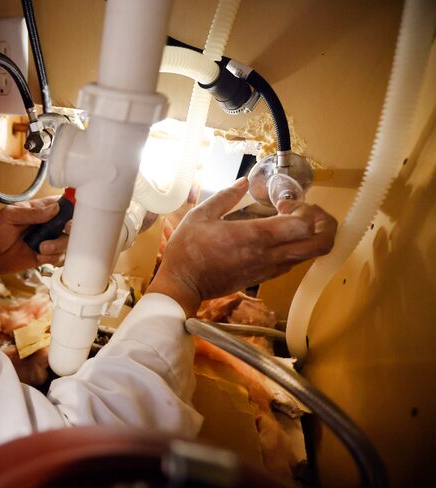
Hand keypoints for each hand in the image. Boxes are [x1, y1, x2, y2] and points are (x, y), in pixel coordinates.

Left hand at [0, 196, 69, 275]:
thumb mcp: (10, 216)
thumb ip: (33, 213)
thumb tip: (55, 208)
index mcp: (40, 209)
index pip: (62, 204)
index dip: (72, 207)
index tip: (72, 212)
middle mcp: (47, 224)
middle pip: (70, 224)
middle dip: (70, 229)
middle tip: (63, 230)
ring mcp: (47, 240)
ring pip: (66, 242)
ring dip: (58, 245)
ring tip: (41, 247)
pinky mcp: (45, 256)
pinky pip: (59, 257)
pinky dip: (53, 257)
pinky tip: (39, 256)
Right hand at [147, 177, 336, 317]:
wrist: (182, 285)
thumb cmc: (187, 251)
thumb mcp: (200, 215)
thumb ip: (226, 196)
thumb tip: (243, 182)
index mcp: (254, 236)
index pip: (303, 225)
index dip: (305, 210)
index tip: (285, 202)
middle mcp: (268, 254)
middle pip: (319, 245)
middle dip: (325, 226)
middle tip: (310, 213)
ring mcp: (268, 268)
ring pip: (309, 256)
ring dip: (312, 237)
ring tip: (296, 223)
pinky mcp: (264, 277)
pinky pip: (293, 263)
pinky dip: (297, 248)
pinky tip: (280, 238)